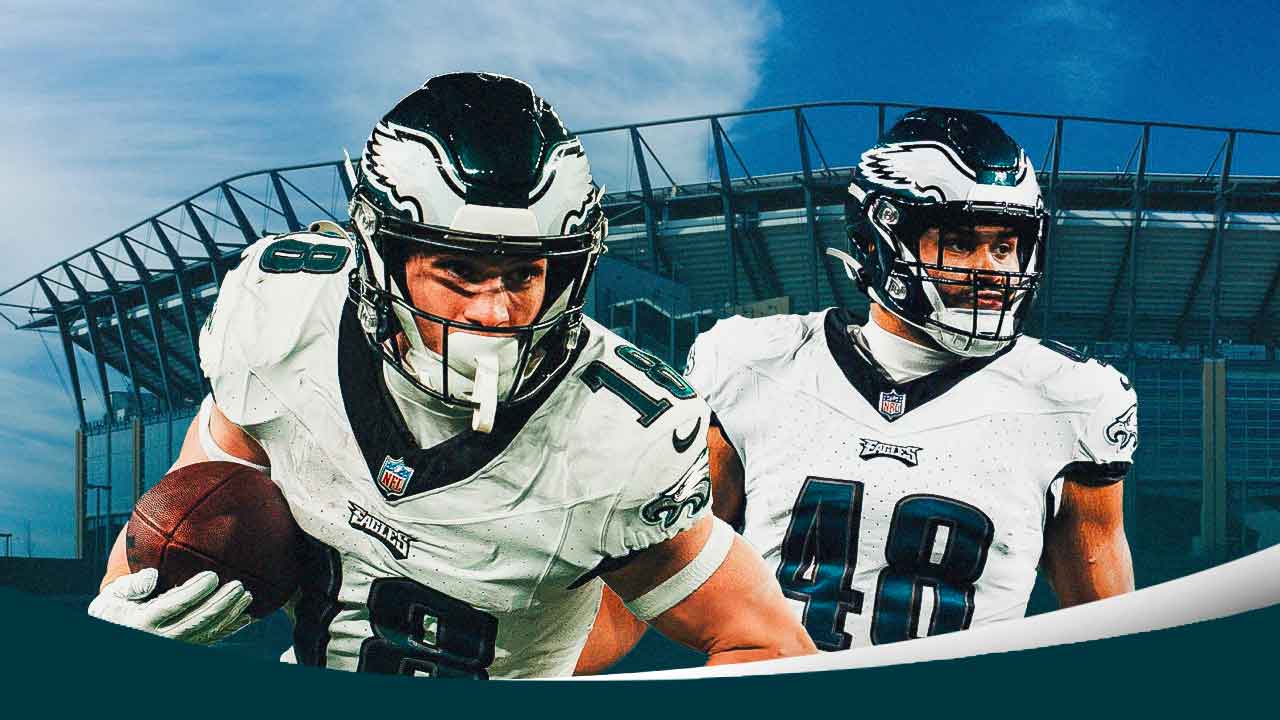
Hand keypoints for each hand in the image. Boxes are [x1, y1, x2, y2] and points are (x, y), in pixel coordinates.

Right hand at [88, 568, 254, 644]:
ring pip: (208, 633)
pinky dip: (229, 630)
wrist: (116, 636)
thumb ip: (131, 586)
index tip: (212, 576)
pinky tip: (244, 618)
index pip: (173, 605)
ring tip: (246, 596)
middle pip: (197, 621)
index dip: (195, 591)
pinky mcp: (184, 649)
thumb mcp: (111, 599)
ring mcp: (174, 646)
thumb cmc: (113, 614)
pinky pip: (210, 641)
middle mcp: (161, 637)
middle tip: (239, 586)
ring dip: (230, 615)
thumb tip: (153, 575)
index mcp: (143, 621)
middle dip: (221, 603)